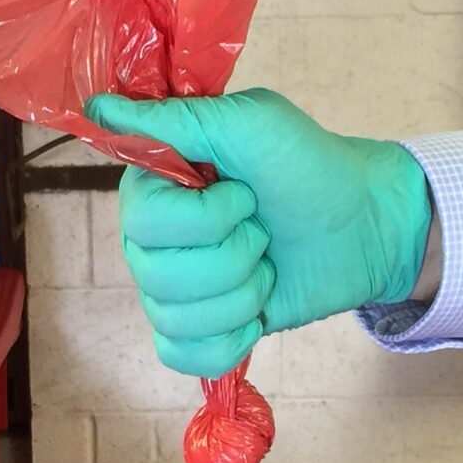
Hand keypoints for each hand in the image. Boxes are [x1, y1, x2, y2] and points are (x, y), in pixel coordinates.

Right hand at [83, 90, 431, 378]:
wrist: (364, 225)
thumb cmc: (309, 166)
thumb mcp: (250, 123)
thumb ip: (175, 118)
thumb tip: (98, 108)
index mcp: (154, 187)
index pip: (143, 221)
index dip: (203, 217)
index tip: (242, 191)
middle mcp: (150, 239)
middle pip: (157, 275)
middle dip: (231, 256)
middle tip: (261, 230)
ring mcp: (172, 289)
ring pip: (175, 318)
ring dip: (241, 294)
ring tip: (266, 264)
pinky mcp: (198, 331)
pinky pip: (183, 354)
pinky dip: (230, 340)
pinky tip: (254, 315)